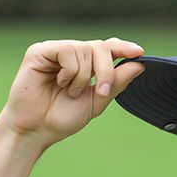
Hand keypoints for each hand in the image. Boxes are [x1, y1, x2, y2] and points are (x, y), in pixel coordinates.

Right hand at [0, 38, 144, 147]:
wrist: (36, 130)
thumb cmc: (62, 118)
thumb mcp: (97, 101)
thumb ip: (116, 82)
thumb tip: (139, 64)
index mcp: (85, 64)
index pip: (107, 47)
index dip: (123, 47)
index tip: (139, 52)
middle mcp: (71, 54)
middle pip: (100, 47)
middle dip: (107, 70)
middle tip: (102, 92)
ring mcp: (55, 51)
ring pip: (85, 49)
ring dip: (84, 77)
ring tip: (70, 91)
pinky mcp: (39, 51)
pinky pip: (67, 50)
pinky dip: (70, 71)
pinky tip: (59, 83)